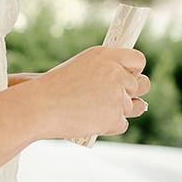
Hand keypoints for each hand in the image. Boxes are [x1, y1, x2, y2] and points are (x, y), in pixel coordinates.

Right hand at [27, 45, 149, 141]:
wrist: (41, 106)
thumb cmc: (55, 87)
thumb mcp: (82, 65)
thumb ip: (107, 68)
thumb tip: (129, 79)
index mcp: (107, 56)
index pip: (138, 60)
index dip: (134, 71)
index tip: (127, 78)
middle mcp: (116, 73)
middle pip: (140, 85)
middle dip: (128, 94)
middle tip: (107, 99)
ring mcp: (118, 95)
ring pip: (132, 107)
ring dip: (117, 111)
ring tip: (94, 111)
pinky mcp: (115, 116)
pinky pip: (123, 124)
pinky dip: (110, 126)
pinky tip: (92, 121)